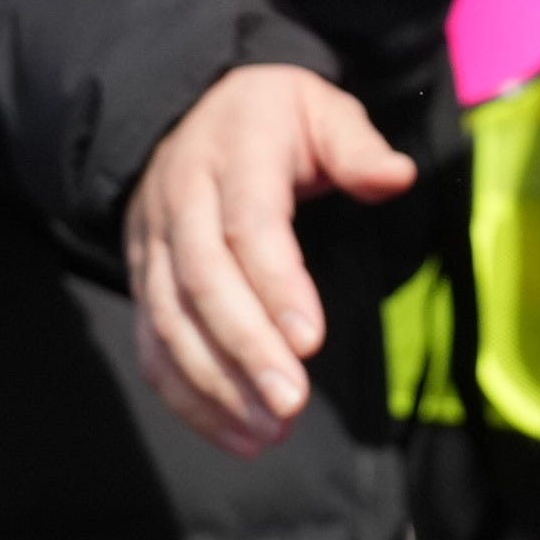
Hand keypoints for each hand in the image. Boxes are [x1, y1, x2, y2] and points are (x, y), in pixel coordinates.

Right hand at [126, 62, 419, 456]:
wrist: (191, 106)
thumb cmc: (273, 116)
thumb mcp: (321, 108)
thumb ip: (357, 146)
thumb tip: (397, 177)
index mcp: (233, 153)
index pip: (248, 224)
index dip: (277, 284)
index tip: (310, 341)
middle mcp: (181, 198)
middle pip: (203, 281)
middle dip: (245, 349)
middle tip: (289, 405)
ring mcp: (152, 241)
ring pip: (170, 320)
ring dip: (215, 384)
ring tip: (268, 431)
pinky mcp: (141, 278)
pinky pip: (153, 343)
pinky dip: (186, 395)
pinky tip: (233, 434)